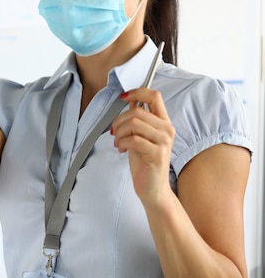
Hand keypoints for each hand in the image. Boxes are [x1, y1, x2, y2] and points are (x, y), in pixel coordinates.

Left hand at [111, 88, 175, 207]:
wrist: (153, 189)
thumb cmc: (145, 162)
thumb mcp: (140, 136)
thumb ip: (138, 119)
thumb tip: (130, 100)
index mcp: (164, 122)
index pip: (154, 96)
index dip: (137, 92)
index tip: (123, 97)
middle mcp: (167, 129)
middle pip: (137, 111)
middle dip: (119, 120)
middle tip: (114, 132)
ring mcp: (163, 142)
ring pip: (133, 123)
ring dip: (119, 132)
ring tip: (118, 142)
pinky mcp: (157, 154)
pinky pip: (133, 139)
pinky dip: (121, 142)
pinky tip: (121, 149)